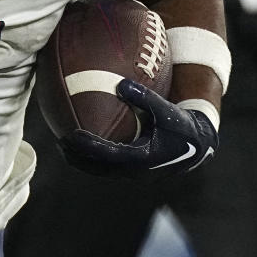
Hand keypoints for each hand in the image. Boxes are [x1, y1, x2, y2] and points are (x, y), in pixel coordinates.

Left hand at [58, 79, 218, 180]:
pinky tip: (78, 143)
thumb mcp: (167, 111)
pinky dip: (89, 158)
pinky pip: (105, 166)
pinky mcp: (131, 170)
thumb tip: (120, 83)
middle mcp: (135, 170)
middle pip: (98, 167)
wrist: (197, 145)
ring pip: (99, 170)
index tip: (72, 135)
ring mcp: (132, 173)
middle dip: (77, 156)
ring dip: (80, 160)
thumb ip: (146, 98)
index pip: (110, 155)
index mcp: (144, 158)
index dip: (89, 147)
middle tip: (59, 140)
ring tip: (61, 145)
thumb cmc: (181, 125)